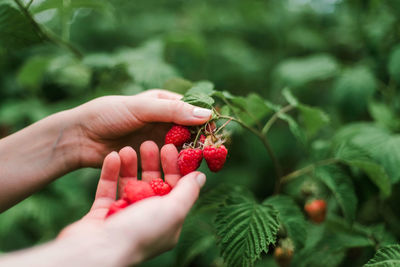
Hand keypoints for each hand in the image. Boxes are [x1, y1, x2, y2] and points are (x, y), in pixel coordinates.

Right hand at [58, 141, 205, 264]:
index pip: (176, 189)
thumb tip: (201, 176)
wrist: (95, 251)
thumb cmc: (139, 231)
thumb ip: (188, 192)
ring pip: (129, 184)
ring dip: (130, 165)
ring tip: (127, 147)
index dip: (175, 167)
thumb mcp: (172, 210)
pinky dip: (110, 172)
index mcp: (167, 222)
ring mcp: (123, 217)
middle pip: (152, 184)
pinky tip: (112, 155)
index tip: (171, 148)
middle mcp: (147, 220)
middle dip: (152, 163)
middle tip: (149, 143)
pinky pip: (107, 189)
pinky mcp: (101, 214)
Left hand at [72, 90, 211, 166]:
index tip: (217, 131)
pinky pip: (170, 161)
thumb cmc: (107, 115)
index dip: (206, 120)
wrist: (80, 138)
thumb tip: (206, 114)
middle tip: (212, 151)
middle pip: (191, 130)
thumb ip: (172, 111)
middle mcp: (164, 121)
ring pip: (183, 147)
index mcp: (163, 102)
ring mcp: (158, 140)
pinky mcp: (151, 158)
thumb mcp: (140, 108)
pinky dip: (179, 165)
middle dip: (202, 139)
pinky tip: (184, 170)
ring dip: (192, 153)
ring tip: (199, 161)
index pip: (192, 110)